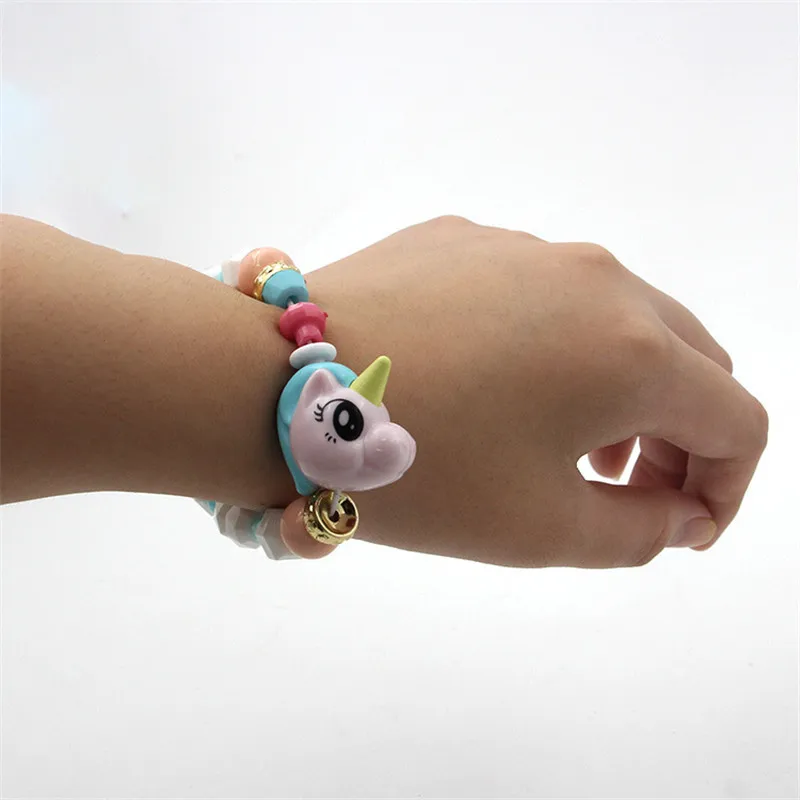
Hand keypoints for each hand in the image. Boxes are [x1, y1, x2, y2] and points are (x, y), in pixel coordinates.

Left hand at [303, 216, 767, 567]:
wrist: (273, 386)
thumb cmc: (417, 469)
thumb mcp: (540, 528)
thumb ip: (638, 533)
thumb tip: (680, 514)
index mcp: (634, 351)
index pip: (734, 421)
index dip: (725, 488)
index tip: (680, 529)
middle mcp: (596, 279)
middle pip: (688, 359)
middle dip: (678, 435)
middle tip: (632, 491)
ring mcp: (526, 247)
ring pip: (615, 318)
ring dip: (618, 387)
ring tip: (570, 445)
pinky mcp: (463, 239)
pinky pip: (539, 293)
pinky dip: (551, 346)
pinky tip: (494, 385)